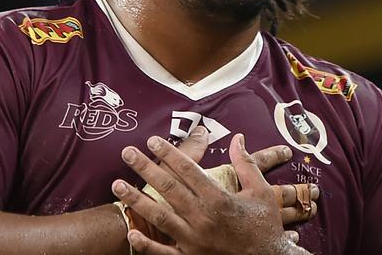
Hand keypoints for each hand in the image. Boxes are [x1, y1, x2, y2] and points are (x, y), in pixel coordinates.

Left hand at [112, 134, 313, 254]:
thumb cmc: (264, 226)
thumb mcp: (260, 191)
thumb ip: (246, 163)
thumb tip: (238, 138)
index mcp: (219, 199)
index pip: (188, 170)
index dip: (169, 153)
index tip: (153, 141)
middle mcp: (203, 218)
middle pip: (168, 188)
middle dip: (145, 168)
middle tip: (127, 153)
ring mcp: (194, 241)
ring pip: (159, 217)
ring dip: (136, 200)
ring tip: (117, 185)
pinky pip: (164, 253)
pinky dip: (146, 245)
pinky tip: (131, 233)